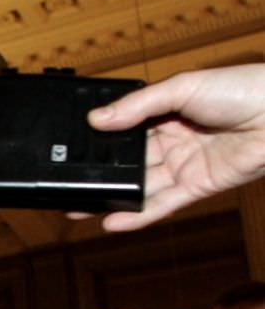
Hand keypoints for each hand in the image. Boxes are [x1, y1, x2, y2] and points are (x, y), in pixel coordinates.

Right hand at [87, 64, 264, 230]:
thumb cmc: (241, 90)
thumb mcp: (181, 87)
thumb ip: (137, 106)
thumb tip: (96, 119)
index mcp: (166, 112)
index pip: (125, 130)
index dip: (100, 140)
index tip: (71, 149)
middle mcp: (172, 141)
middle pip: (128, 162)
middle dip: (97, 174)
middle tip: (66, 185)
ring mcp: (184, 165)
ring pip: (140, 186)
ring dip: (110, 199)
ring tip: (78, 209)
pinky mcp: (197, 187)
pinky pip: (162, 204)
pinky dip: (137, 215)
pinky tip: (111, 221)